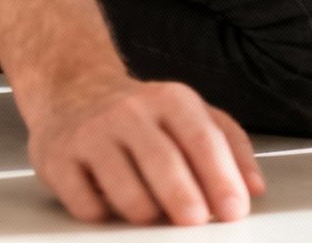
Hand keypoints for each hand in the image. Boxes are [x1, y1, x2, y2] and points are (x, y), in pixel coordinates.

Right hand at [23, 73, 263, 225]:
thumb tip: (254, 188)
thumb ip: (231, 146)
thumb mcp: (193, 114)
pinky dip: (105, 215)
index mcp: (172, 100)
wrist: (74, 90)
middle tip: (196, 222)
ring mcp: (91, 135)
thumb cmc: (144, 113)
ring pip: (124, 189)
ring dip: (146, 212)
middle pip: (164, 163)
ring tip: (154, 215)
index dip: (222, 179)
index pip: (204, 141)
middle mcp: (130, 112)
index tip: (234, 211)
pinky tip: (112, 206)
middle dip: (185, 199)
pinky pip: (85, 204)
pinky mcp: (56, 160)